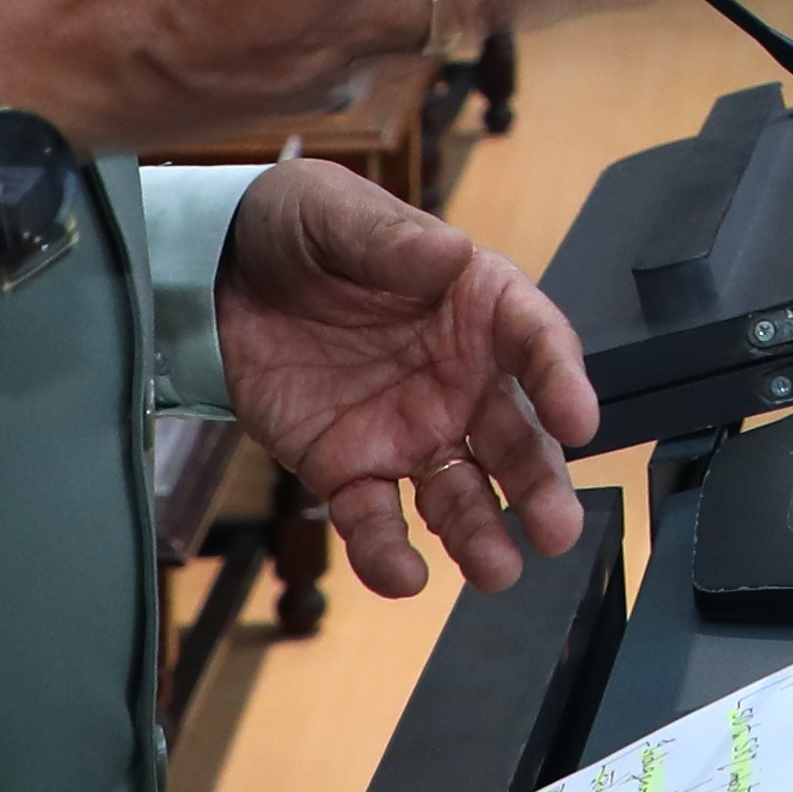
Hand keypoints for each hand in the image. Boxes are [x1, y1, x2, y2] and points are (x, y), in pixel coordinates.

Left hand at [215, 157, 602, 597]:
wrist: (214, 273)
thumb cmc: (295, 227)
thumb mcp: (337, 215)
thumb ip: (391, 241)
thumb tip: (452, 250)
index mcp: (474, 305)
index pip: (536, 343)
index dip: (562, 381)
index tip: (578, 420)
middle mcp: (458, 377)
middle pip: (516, 438)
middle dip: (540, 485)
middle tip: (556, 529)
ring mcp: (408, 429)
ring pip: (460, 493)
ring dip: (482, 533)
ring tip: (496, 571)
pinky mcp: (349, 466)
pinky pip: (377, 518)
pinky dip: (389, 553)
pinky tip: (403, 576)